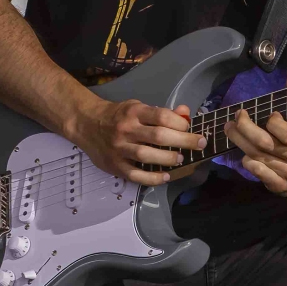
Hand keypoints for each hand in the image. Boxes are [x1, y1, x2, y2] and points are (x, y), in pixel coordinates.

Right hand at [73, 97, 207, 186]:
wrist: (87, 123)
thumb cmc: (118, 115)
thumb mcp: (138, 107)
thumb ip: (161, 112)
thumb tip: (185, 114)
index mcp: (134, 112)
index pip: (161, 116)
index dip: (179, 123)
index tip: (190, 128)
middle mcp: (127, 129)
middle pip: (158, 136)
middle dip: (183, 141)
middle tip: (199, 144)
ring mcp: (119, 148)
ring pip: (147, 156)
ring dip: (168, 159)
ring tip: (181, 159)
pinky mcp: (114, 165)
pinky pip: (135, 174)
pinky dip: (152, 178)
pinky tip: (165, 177)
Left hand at [224, 67, 286, 195]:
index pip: (285, 132)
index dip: (272, 121)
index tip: (270, 114)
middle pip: (264, 144)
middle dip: (245, 128)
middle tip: (235, 117)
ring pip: (259, 158)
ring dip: (240, 143)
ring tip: (230, 130)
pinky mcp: (281, 187)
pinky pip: (261, 176)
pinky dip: (250, 165)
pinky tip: (244, 155)